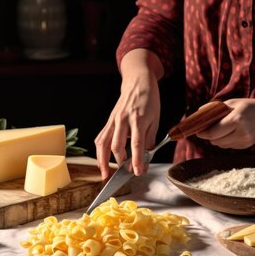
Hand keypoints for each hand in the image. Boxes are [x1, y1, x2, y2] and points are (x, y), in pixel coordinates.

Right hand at [95, 50, 163, 179]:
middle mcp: (123, 120)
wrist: (137, 82)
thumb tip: (146, 158)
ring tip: (104, 173)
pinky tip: (101, 160)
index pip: (136, 144)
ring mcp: (113, 121)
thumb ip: (149, 139)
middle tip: (127, 172)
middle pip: (116, 146)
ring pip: (103, 143)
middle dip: (120, 162)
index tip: (138, 172)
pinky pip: (100, 138)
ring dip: (102, 160)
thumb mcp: (155, 120)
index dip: (137, 160)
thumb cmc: (148, 100)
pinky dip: (99, 151)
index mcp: (138, 119)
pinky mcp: (108, 121)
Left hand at [197, 94, 254, 148]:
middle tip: (206, 129)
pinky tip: (230, 132)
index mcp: (236, 119)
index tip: (197, 131)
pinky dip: (225, 141)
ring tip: (220, 129)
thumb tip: (198, 114)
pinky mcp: (246, 146)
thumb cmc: (250, 106)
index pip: (213, 133)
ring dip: (216, 139)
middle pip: (215, 141)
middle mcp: (241, 132)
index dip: (202, 133)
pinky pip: (228, 146)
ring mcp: (245, 141)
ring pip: (221, 145)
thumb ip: (215, 108)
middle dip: (208, 136)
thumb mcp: (233, 102)